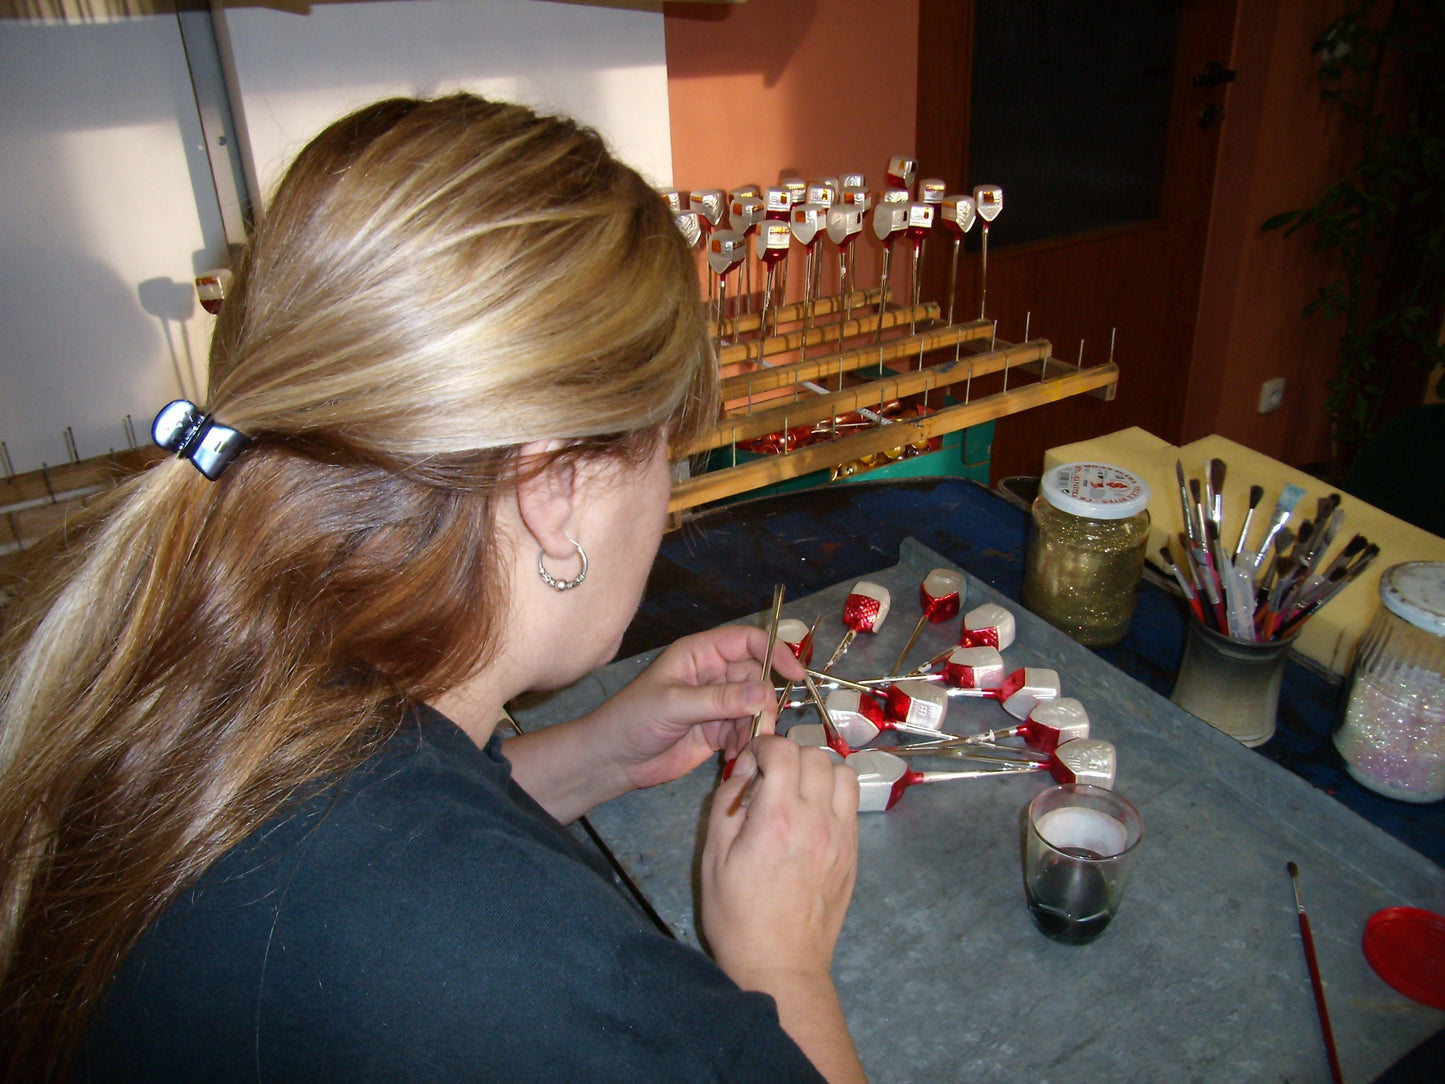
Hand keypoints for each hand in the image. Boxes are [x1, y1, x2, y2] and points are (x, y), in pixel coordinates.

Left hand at [502, 624, 804, 822]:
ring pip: (755, 708)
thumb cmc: (633, 719)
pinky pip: (746, 733)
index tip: (793, 674)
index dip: (774, 651)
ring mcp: (718, 704)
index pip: (747, 641)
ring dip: (755, 728)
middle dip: (764, 702)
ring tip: (740, 748)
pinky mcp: (718, 731)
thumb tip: (764, 693)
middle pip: (757, 678)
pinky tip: (730, 758)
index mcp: (700, 653)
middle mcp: (713, 674)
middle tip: (763, 728)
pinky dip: (746, 745)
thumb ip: (719, 699)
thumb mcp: (674, 705)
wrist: (614, 760)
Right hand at [700, 736, 865, 1082]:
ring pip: (843, 772)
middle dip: (790, 756)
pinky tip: (813, 814)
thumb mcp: (714, 858)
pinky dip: (834, 794)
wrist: (781, 964)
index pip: (783, 751)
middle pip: (815, 756)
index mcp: (776, 820)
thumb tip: (742, 770)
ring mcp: (840, 836)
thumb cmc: (738, 917)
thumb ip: (726, 804)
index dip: (764, 745)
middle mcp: (815, 821)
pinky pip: (852, 802)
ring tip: (798, 790)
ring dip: (819, 771)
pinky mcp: (853, 851)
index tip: (752, 760)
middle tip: (771, 776)